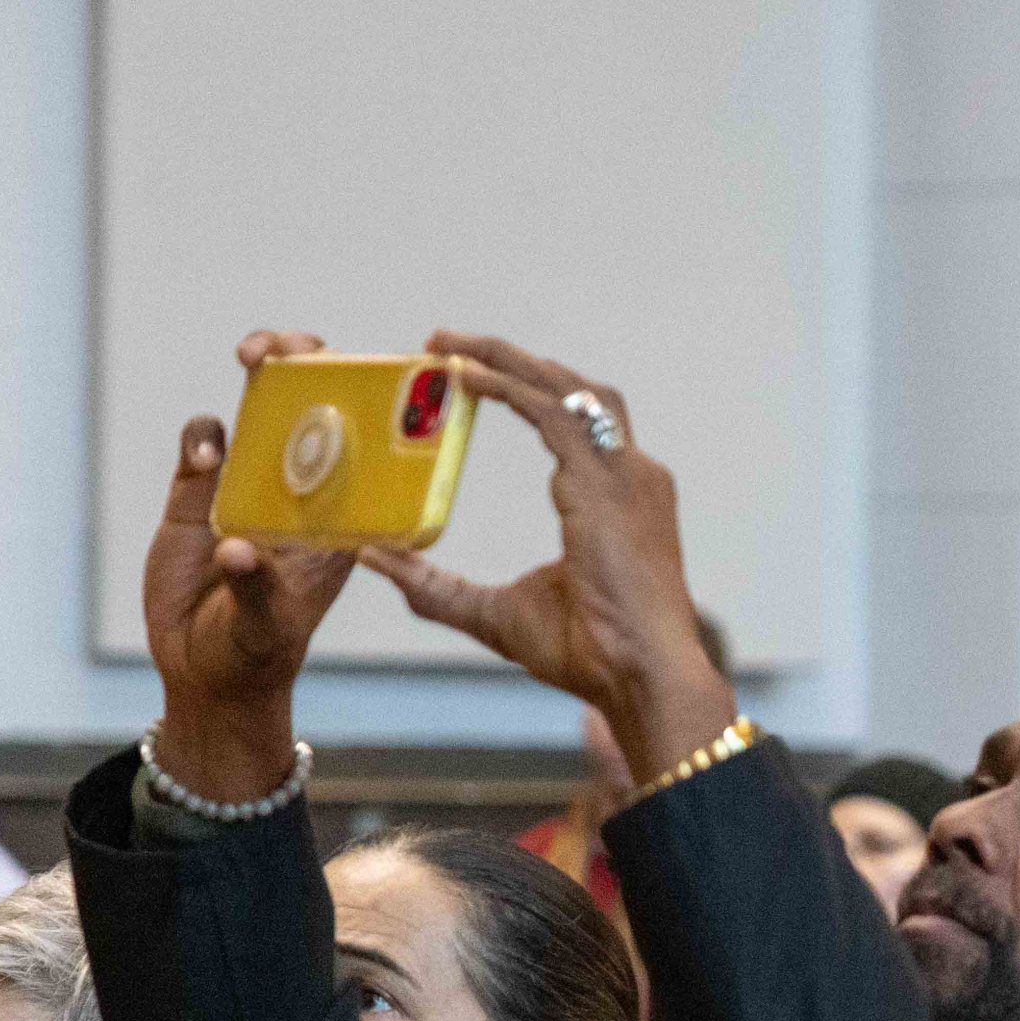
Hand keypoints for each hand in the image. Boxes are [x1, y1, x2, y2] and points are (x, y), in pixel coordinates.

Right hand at [141, 330, 358, 801]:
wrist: (203, 670)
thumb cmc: (254, 655)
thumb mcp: (264, 628)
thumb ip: (254, 589)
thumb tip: (237, 551)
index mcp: (340, 518)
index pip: (368, 448)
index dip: (374, 405)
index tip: (373, 374)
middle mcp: (301, 491)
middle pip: (314, 407)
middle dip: (306, 363)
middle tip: (285, 350)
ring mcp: (251, 485)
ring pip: (261, 409)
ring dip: (261, 374)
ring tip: (253, 359)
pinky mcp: (199, 492)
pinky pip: (205, 440)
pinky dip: (203, 437)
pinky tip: (201, 463)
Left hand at [357, 331, 733, 784]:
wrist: (641, 675)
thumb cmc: (590, 654)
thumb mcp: (498, 615)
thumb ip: (439, 587)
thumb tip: (378, 560)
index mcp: (619, 502)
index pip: (577, 426)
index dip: (526, 394)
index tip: (468, 379)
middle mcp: (631, 477)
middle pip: (577, 390)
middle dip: (514, 360)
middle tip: (446, 345)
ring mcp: (624, 475)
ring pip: (565, 388)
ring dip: (507, 359)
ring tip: (449, 346)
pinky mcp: (604, 482)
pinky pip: (549, 412)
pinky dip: (506, 386)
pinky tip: (462, 375)